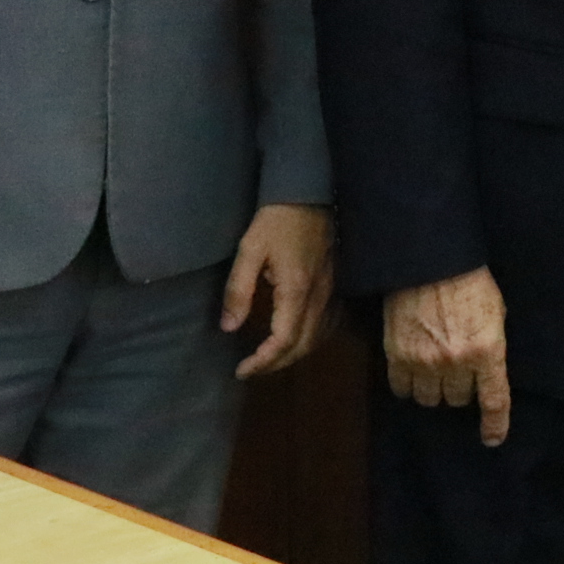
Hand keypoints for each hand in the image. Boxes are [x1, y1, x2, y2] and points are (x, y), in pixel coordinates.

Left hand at [222, 202, 334, 379]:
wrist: (308, 194)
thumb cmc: (276, 221)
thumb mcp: (249, 250)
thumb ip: (238, 289)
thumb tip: (229, 327)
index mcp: (297, 290)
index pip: (284, 340)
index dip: (263, 361)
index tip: (241, 370)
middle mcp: (319, 295)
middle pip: (303, 345)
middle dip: (277, 364)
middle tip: (251, 369)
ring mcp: (331, 290)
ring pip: (319, 337)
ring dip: (294, 354)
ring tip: (270, 359)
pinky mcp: (334, 284)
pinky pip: (329, 323)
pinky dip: (311, 340)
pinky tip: (297, 338)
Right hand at [383, 266, 511, 444]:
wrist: (431, 261)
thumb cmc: (471, 281)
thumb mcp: (496, 312)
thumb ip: (491, 345)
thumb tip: (487, 370)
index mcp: (488, 351)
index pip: (494, 400)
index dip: (495, 424)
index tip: (492, 438)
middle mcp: (456, 362)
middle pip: (457, 400)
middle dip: (459, 390)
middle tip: (457, 372)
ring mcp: (425, 362)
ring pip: (428, 399)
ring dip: (433, 389)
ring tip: (433, 371)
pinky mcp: (397, 356)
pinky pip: (401, 389)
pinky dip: (408, 384)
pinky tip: (412, 370)